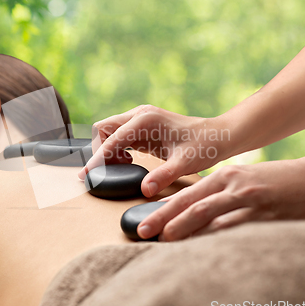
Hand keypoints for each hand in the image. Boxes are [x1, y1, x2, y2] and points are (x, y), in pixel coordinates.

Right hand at [79, 104, 228, 196]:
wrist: (218, 136)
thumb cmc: (204, 146)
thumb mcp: (184, 163)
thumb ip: (163, 175)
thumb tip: (144, 190)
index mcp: (145, 120)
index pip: (110, 140)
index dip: (97, 159)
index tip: (86, 174)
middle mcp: (139, 115)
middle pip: (103, 129)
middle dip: (100, 150)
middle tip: (110, 170)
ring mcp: (140, 119)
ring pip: (109, 131)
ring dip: (109, 149)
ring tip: (124, 166)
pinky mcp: (143, 126)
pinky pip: (120, 135)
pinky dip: (118, 148)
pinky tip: (130, 160)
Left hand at [137, 157, 304, 240]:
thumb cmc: (278, 182)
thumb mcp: (245, 181)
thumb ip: (221, 195)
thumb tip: (195, 216)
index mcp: (226, 176)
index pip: (188, 193)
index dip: (164, 207)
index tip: (145, 220)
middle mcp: (233, 184)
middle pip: (191, 202)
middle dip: (164, 217)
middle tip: (143, 230)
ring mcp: (249, 197)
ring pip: (210, 214)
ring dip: (185, 228)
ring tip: (165, 239)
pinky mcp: (266, 212)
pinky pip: (236, 227)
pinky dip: (217, 238)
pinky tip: (203, 248)